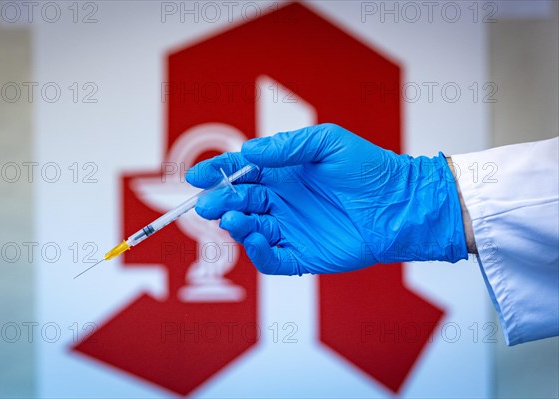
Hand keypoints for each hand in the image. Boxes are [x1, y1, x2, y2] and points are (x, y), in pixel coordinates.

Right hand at [186, 124, 466, 274]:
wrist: (400, 204)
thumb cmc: (367, 168)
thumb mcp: (327, 142)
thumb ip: (287, 147)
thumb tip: (247, 152)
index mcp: (284, 173)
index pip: (241, 173)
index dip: (217, 174)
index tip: (196, 177)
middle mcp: (282, 201)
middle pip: (239, 201)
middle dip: (220, 201)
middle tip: (208, 203)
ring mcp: (290, 229)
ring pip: (250, 230)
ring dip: (236, 224)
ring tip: (234, 218)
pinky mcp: (301, 256)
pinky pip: (270, 258)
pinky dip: (256, 251)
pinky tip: (254, 237)